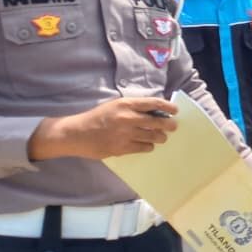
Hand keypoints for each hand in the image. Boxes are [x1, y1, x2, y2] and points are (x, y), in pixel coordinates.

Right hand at [29, 97, 177, 160]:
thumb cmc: (97, 117)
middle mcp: (127, 118)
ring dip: (160, 137)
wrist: (76, 133)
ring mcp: (125, 134)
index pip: (154, 103)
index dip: (168, 107)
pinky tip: (148, 145)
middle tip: (173, 126)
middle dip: (169, 125)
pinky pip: (144, 148)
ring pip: (153, 136)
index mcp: (126, 104)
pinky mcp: (122, 148)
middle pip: (158, 121)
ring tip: (161, 137)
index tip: (175, 111)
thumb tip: (155, 111)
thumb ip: (133, 108)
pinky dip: (148, 146)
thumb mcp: (115, 106)